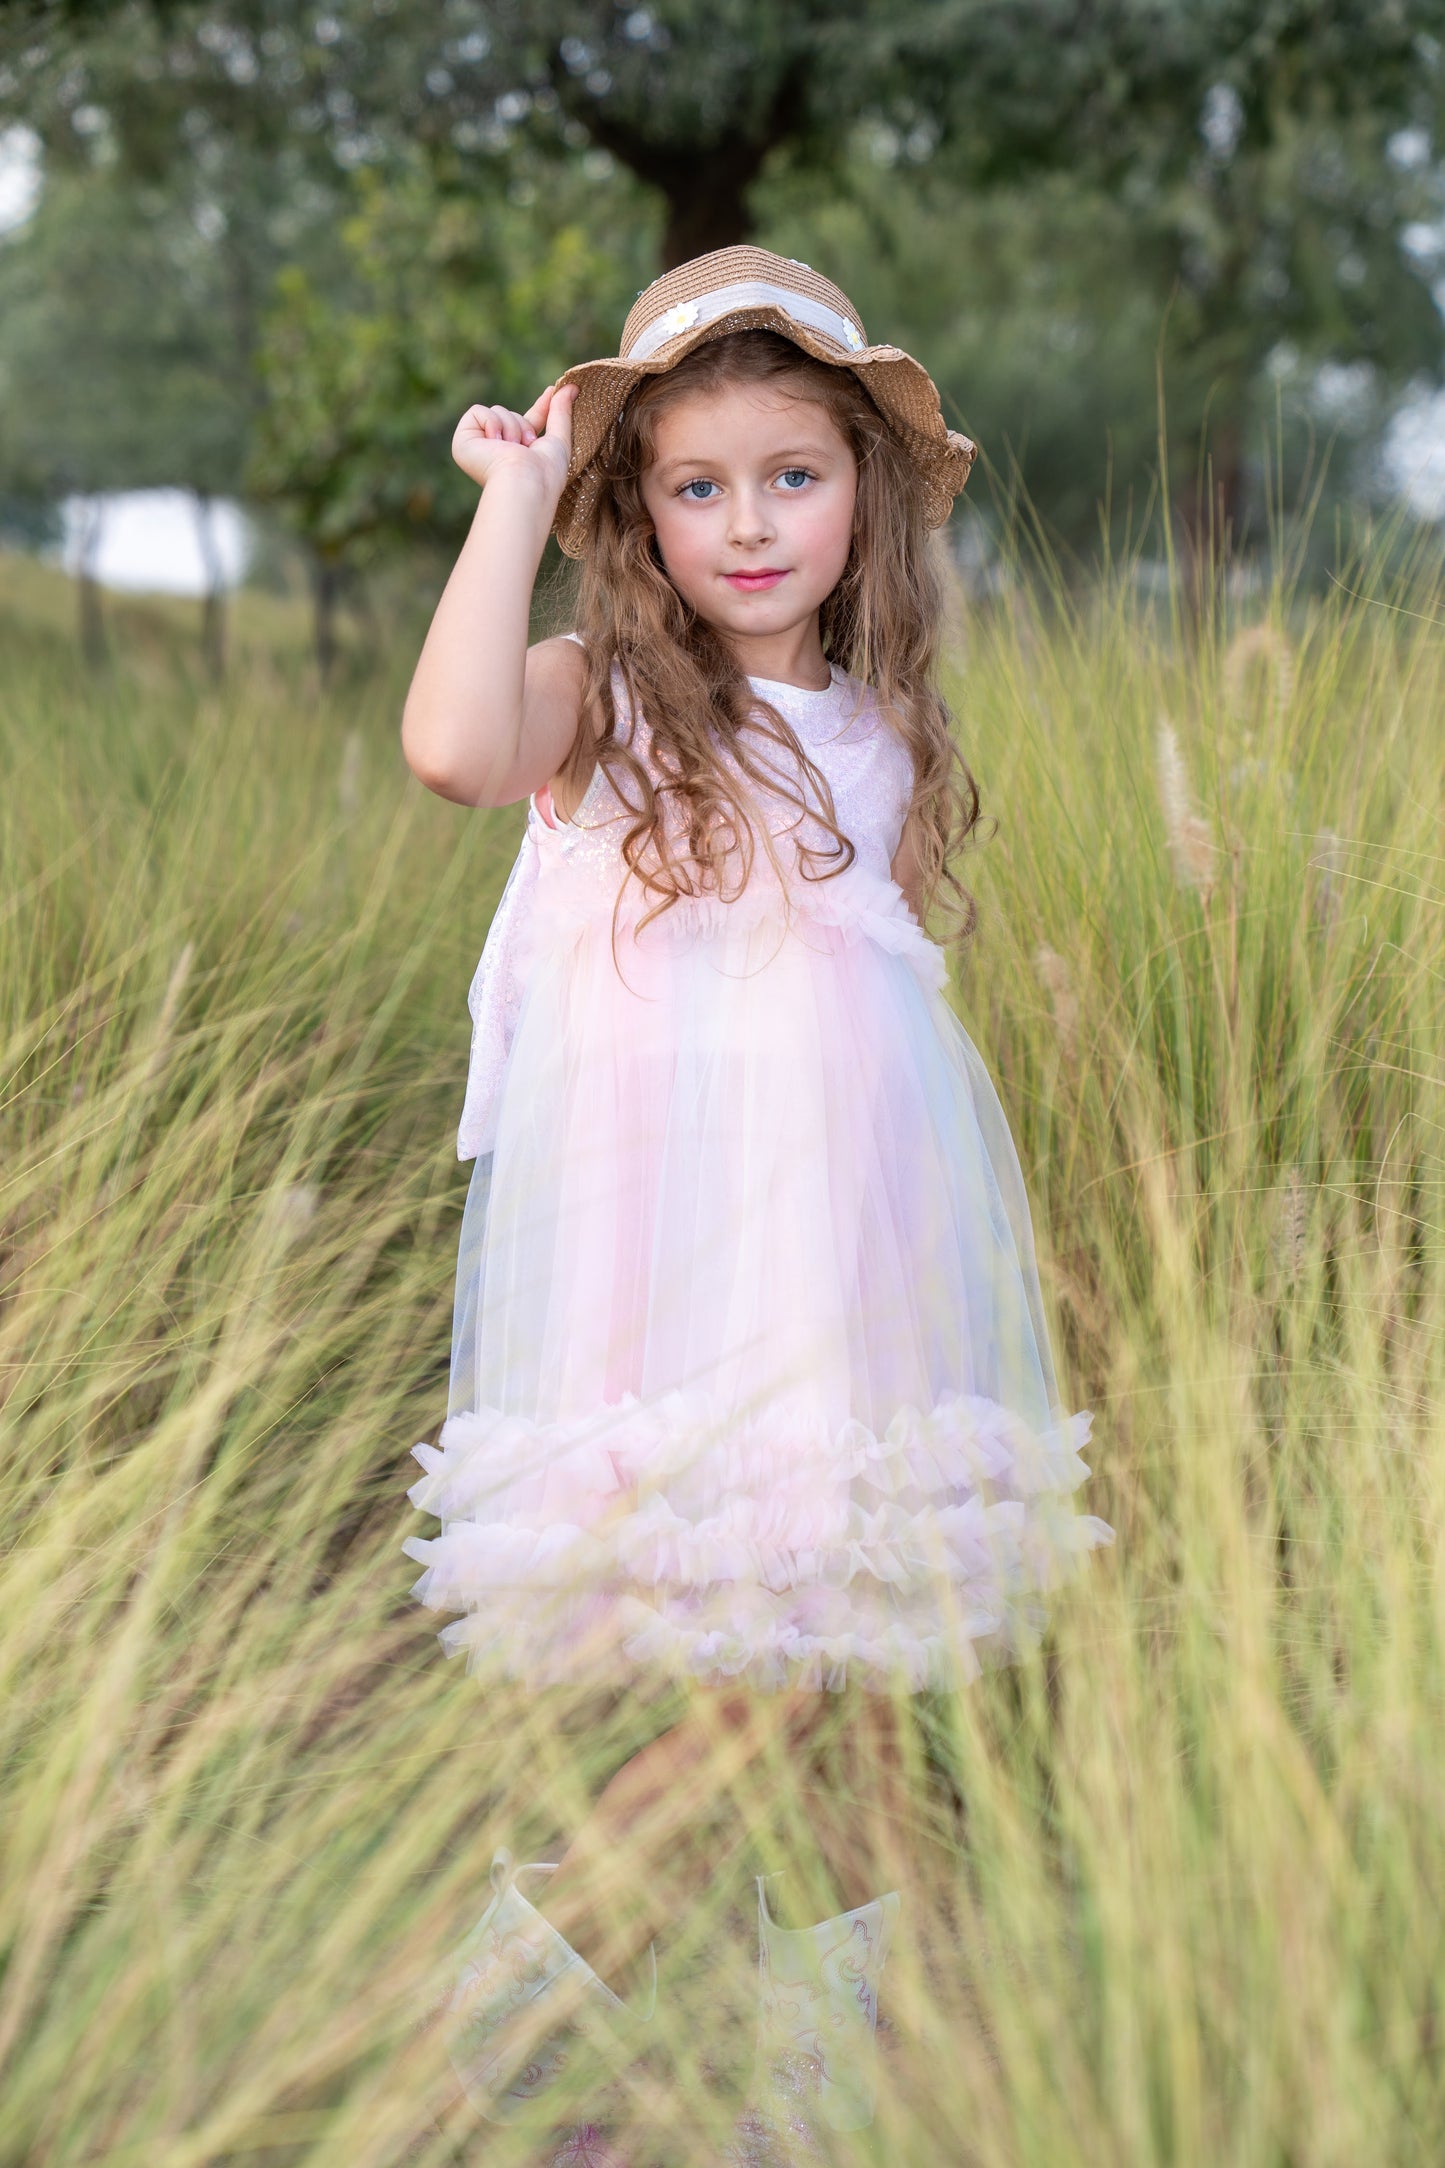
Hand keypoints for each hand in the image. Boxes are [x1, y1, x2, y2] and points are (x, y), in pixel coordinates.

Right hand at [451, 381, 576, 498]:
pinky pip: (477, 411)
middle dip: (522, 424)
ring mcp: (478, 448)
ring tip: (511, 449)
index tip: (553, 391)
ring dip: (510, 427)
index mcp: (516, 456)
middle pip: (510, 413)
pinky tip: (495, 443)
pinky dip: (491, 423)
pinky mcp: (463, 443)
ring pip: (496, 411)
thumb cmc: (545, 472)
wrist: (526, 482)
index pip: (526, 423)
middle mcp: (495, 453)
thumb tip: (572, 385)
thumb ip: (561, 412)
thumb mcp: (559, 438)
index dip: (540, 408)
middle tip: (525, 447)